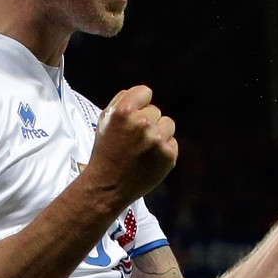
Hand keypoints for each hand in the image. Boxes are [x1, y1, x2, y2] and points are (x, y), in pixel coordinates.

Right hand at [87, 85, 178, 205]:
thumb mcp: (105, 121)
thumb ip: (122, 101)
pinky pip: (172, 142)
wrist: (108, 186)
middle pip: (155, 110)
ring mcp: (157, 140)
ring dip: (158, 133)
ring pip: (167, 124)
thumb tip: (142, 94)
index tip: (134, 115)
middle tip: (133, 139)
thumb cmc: (106, 151)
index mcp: (124, 111)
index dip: (139, 103)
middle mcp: (142, 123)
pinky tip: (150, 159)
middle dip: (146, 122)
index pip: (145, 92)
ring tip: (143, 148)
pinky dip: (163, 150)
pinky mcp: (169, 155)